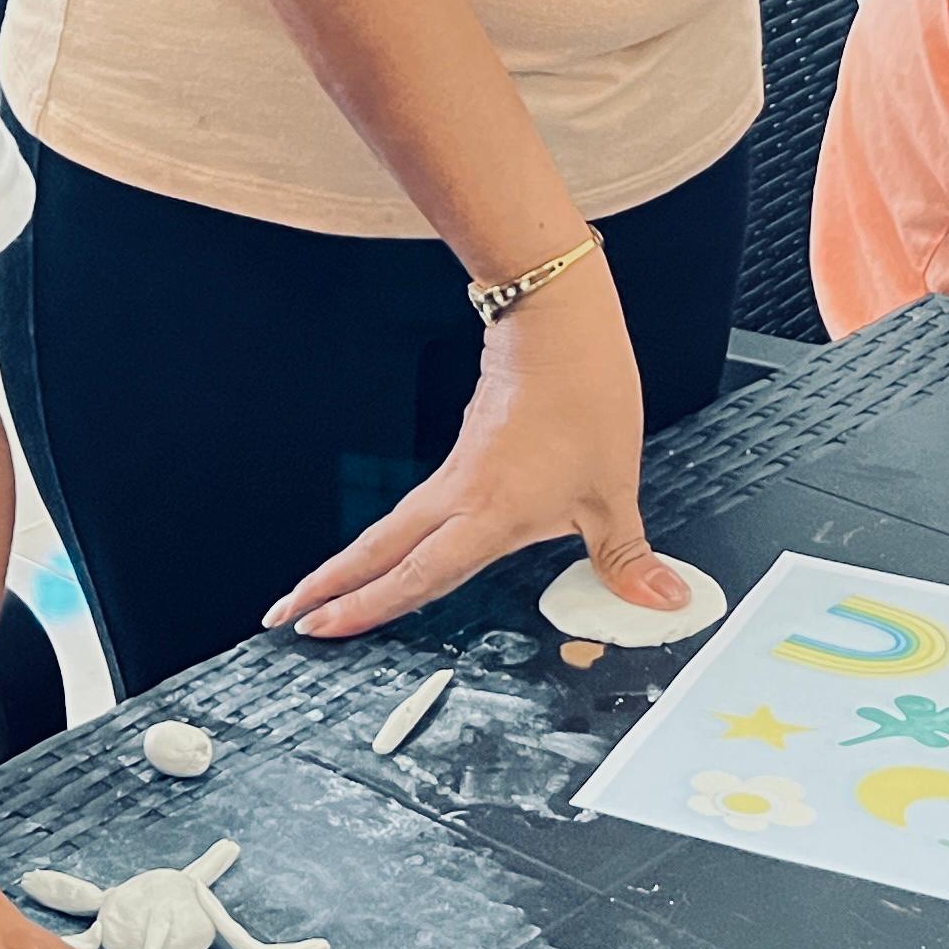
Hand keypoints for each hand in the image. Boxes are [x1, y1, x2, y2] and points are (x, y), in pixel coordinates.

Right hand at [264, 252, 674, 639]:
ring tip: (323, 592)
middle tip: (284, 617)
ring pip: (393, 531)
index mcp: (488, 515)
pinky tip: (397, 551)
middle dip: (329, 587)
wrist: (560, 322)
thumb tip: (664, 603)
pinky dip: (394, 539)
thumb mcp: (614, 491)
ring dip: (355, 562)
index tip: (318, 626)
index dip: (366, 607)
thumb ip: (626, 557)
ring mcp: (456, 474)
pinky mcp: (465, 454)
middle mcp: (459, 498)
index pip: (416, 576)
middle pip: (379, 552)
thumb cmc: (585, 398)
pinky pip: (419, 510)